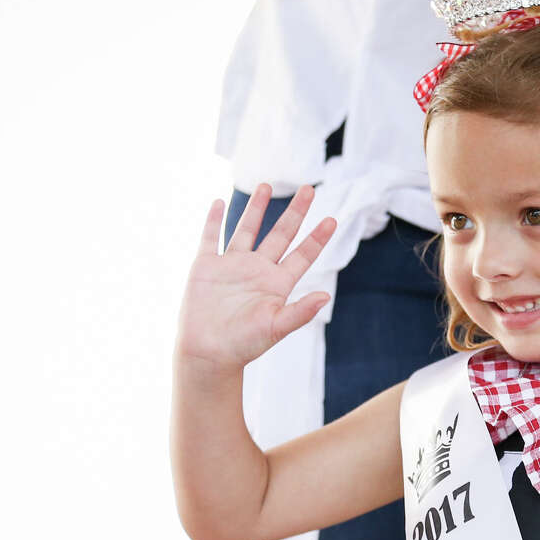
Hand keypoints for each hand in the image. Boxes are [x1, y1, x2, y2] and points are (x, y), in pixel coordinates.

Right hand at [175, 185, 336, 372]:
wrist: (208, 354)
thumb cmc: (244, 345)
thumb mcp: (276, 327)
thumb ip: (300, 311)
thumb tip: (326, 296)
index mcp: (277, 283)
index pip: (302, 254)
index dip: (317, 238)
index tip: (332, 220)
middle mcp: (257, 270)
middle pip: (280, 234)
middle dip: (295, 212)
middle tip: (309, 189)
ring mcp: (232, 266)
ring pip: (246, 229)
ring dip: (256, 207)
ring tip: (266, 185)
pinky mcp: (206, 267)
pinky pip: (211, 238)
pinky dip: (213, 220)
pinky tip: (217, 202)